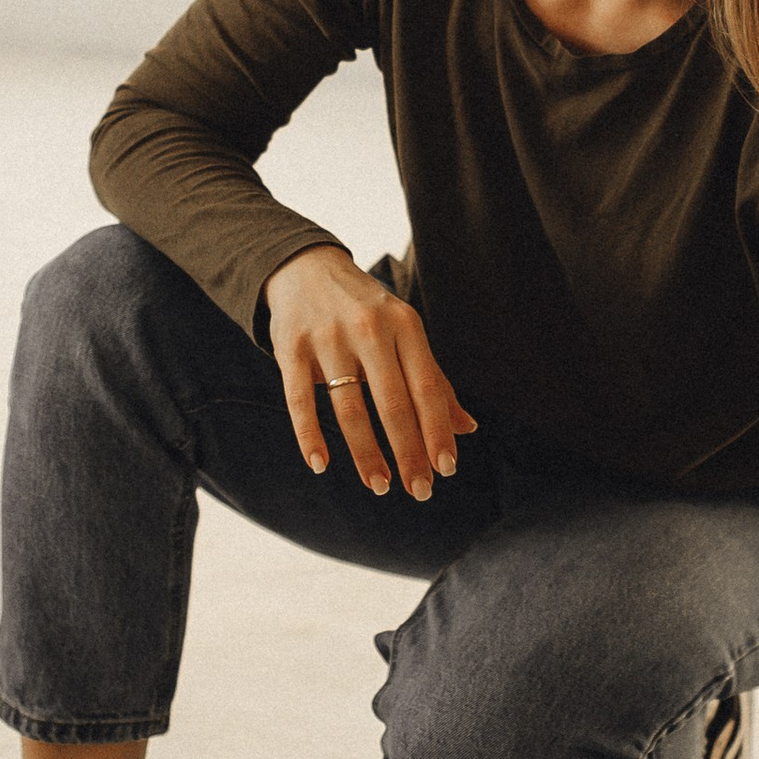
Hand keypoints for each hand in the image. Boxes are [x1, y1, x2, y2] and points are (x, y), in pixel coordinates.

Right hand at [263, 245, 477, 502]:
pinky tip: (321, 465)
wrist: (305, 267)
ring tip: (380, 485)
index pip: (427, 388)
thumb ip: (433, 380)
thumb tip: (467, 429)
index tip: (446, 469)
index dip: (437, 431)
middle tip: (419, 491)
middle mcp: (370, 329)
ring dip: (366, 453)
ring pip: (349, 406)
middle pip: (393, 402)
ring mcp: (328, 337)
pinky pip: (300, 400)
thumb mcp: (404, 332)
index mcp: (406, 325)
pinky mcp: (291, 346)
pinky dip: (310, 436)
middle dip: (408, 452)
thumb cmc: (366, 311)